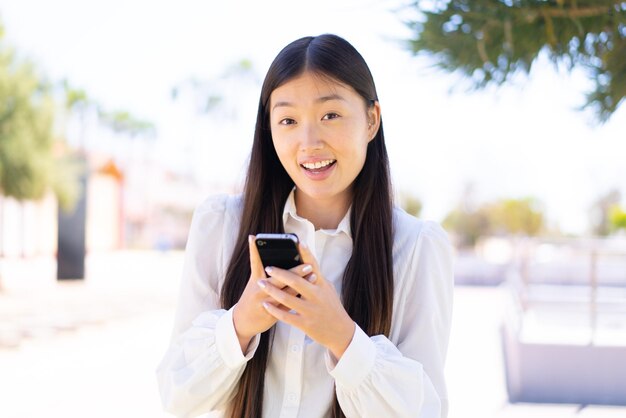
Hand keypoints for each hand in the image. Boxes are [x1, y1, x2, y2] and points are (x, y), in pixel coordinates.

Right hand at [232, 235, 308, 352]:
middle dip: (294, 271)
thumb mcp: (254, 284)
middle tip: (308, 265)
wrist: (242, 322)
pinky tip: (308, 294)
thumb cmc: (252, 299)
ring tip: (314, 277)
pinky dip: (298, 300)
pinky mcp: (270, 314)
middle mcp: (259, 289)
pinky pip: (287, 307)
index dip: (254, 249)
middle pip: (278, 278)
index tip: (255, 238)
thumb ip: (267, 273)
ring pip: (285, 293)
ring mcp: (264, 302)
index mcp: (255, 279)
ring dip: (301, 285)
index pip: (255, 261)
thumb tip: (284, 258)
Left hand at [258, 242, 355, 359]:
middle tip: (268, 267)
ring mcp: (311, 310)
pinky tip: (266, 304)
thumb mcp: (327, 289)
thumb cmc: (332, 307)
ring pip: (288, 299)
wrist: (340, 332)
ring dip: (272, 290)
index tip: (298, 241)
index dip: (306, 253)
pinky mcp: (306, 324)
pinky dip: (275, 310)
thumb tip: (306, 263)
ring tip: (261, 283)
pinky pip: (287, 316)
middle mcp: (317, 296)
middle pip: (297, 281)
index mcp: (322, 285)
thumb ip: (316, 277)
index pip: (313, 266)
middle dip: (281, 273)